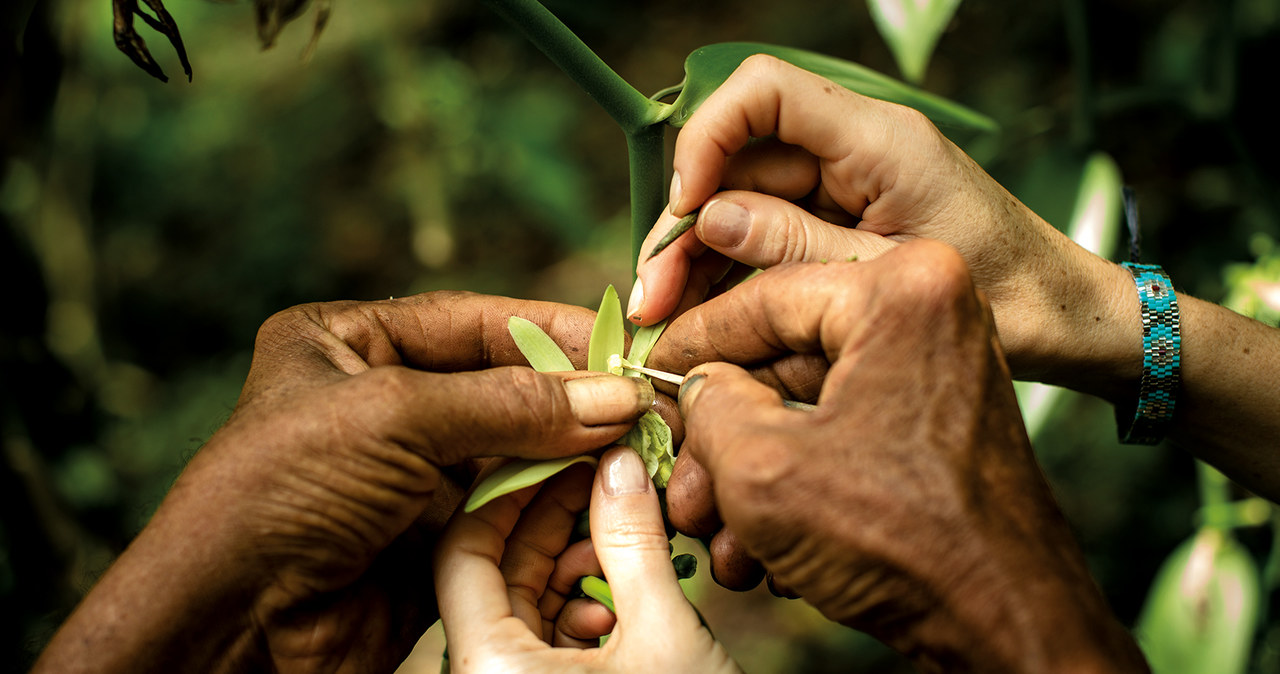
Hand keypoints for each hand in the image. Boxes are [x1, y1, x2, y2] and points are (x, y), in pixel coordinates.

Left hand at [33, 292, 656, 673]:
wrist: (235, 623)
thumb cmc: (283, 492)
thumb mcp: (397, 418)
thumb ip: (511, 405)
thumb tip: (612, 397)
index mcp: (346, 344)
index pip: (470, 323)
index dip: (547, 329)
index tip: (619, 342)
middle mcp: (380, 401)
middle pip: (499, 385)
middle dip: (568, 395)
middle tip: (640, 399)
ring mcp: (408, 472)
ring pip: (511, 449)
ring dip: (569, 450)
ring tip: (634, 443)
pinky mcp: (432, 534)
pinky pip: (507, 508)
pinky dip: (552, 503)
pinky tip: (598, 491)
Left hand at [434, 446, 739, 672]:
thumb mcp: (658, 635)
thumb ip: (633, 538)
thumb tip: (622, 455)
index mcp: (482, 666)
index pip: (471, 539)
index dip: (520, 477)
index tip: (569, 432)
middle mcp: (481, 673)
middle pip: (501, 562)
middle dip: (557, 508)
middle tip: (608, 459)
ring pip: (526, 596)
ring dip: (577, 553)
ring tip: (626, 520)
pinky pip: (545, 632)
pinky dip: (584, 601)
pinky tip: (622, 595)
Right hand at [631, 54, 1139, 399]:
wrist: (1067, 323)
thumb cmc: (1008, 299)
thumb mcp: (885, 279)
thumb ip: (792, 246)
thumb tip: (706, 220)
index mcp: (878, 141)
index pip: (764, 93)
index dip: (707, 141)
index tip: (686, 211)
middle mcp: (856, 150)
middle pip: (740, 158)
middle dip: (687, 225)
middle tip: (652, 298)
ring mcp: (849, 184)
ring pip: (745, 200)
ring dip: (700, 255)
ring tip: (666, 319)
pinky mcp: (845, 219)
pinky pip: (772, 231)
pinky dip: (735, 269)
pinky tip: (702, 313)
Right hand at [660, 242, 1147, 672]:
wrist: (1007, 622)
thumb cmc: (905, 542)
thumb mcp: (762, 468)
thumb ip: (710, 406)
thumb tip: (698, 389)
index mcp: (901, 289)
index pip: (765, 297)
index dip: (691, 343)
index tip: (648, 373)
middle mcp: (931, 308)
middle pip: (786, 355)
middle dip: (722, 436)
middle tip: (679, 480)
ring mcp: (941, 365)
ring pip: (810, 402)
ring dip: (752, 471)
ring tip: (718, 535)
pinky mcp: (940, 419)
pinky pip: (846, 428)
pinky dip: (799, 479)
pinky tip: (761, 544)